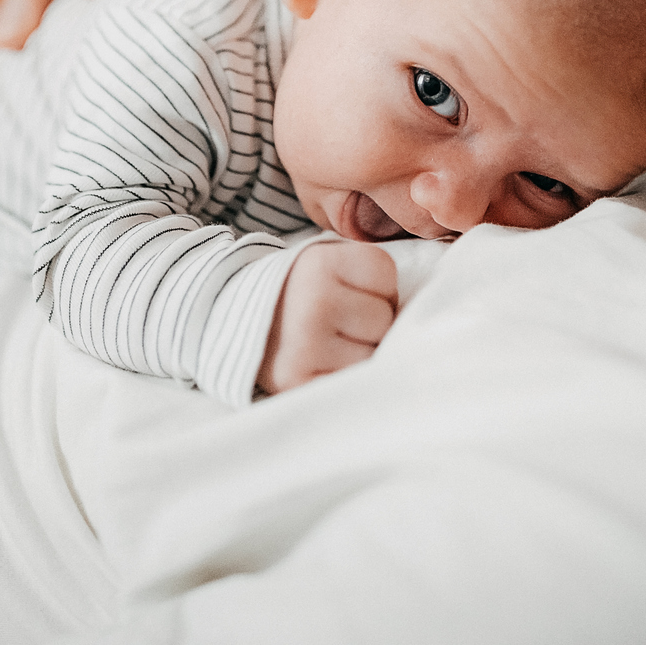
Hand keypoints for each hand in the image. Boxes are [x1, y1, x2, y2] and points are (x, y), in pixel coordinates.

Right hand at [258, 241, 398, 395]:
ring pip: (372, 356)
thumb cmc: (297, 292)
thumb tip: (413, 320)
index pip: (386, 276)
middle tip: (337, 322)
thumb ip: (367, 276)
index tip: (346, 290)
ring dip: (359, 354)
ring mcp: (305, 347)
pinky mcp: (299, 383)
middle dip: (369, 324)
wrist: (231, 320)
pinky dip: (344, 379)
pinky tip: (322, 366)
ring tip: (330, 345)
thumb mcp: (326, 261)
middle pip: (383, 319)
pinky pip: (352, 385)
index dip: (374, 287)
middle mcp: (313, 302)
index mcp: (321, 263)